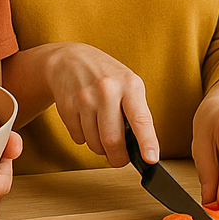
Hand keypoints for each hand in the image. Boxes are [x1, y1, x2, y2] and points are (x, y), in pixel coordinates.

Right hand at [16, 42, 159, 166]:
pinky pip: (79, 139)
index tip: (151, 159)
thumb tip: (142, 148)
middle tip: (120, 158)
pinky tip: (86, 121)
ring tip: (102, 130)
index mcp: (130, 85)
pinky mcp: (67, 107)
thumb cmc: (106, 76)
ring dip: (100, 147)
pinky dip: (85, 138)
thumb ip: (137, 112)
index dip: (147, 142)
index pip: (141, 119)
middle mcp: (107, 90)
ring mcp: (85, 99)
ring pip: (95, 144)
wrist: (71, 60)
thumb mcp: (129, 85)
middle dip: (118, 158)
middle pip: (113, 140)